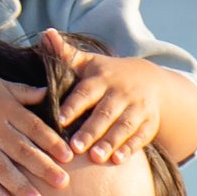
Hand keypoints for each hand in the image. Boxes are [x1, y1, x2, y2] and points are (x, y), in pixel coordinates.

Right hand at [0, 70, 74, 195]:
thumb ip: (23, 92)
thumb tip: (50, 92)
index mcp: (5, 108)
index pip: (33, 127)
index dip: (51, 142)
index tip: (68, 157)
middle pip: (21, 149)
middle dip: (43, 167)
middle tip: (63, 184)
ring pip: (1, 166)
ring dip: (19, 185)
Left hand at [42, 31, 166, 162]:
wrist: (151, 82)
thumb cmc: (107, 75)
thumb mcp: (88, 62)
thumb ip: (65, 54)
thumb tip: (45, 34)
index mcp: (102, 79)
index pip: (86, 92)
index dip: (74, 106)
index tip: (60, 120)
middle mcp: (121, 93)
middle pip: (105, 113)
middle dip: (91, 130)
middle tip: (75, 147)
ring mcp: (138, 108)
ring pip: (124, 126)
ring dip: (110, 142)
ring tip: (96, 158)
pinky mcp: (150, 123)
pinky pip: (140, 137)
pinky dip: (130, 149)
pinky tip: (118, 161)